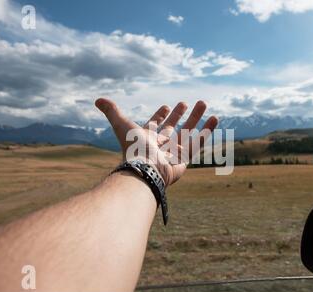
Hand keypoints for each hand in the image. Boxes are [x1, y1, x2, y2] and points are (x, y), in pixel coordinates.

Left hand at [95, 98, 217, 185]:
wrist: (145, 170)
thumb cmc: (133, 148)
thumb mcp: (122, 125)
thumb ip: (112, 111)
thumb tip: (98, 99)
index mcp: (146, 138)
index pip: (155, 124)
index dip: (160, 115)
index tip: (167, 106)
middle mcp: (160, 146)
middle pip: (173, 127)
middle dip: (181, 115)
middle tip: (189, 102)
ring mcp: (173, 153)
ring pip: (187, 133)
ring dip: (196, 119)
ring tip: (204, 105)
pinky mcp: (185, 160)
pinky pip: (197, 144)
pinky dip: (207, 131)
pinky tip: (214, 119)